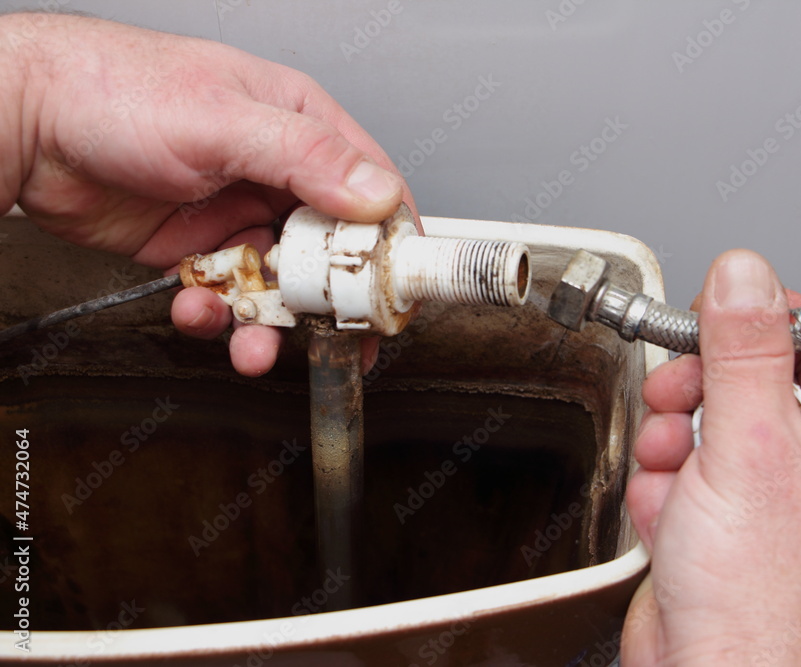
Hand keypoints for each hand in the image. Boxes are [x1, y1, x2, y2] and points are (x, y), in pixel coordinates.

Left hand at [2, 13, 414, 374]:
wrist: (24, 124)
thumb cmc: (111, 89)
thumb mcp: (220, 118)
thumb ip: (306, 156)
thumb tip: (377, 194)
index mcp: (299, 125)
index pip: (372, 188)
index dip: (390, 243)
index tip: (392, 292)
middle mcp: (276, 172)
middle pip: (331, 249)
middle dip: (333, 301)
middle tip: (336, 339)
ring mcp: (237, 212)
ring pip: (281, 283)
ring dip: (272, 322)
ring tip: (255, 347)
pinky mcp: (199, 249)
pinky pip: (229, 295)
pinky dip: (219, 316)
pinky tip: (198, 311)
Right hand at [622, 250, 800, 665]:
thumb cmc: (759, 601)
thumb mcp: (748, 448)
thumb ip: (743, 352)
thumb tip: (744, 275)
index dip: (770, 323)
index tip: (721, 312)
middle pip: (761, 381)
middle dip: (704, 389)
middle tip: (678, 393)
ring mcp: (779, 501)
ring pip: (717, 423)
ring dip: (675, 438)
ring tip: (669, 467)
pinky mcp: (731, 523)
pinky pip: (693, 469)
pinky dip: (667, 483)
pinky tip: (668, 512)